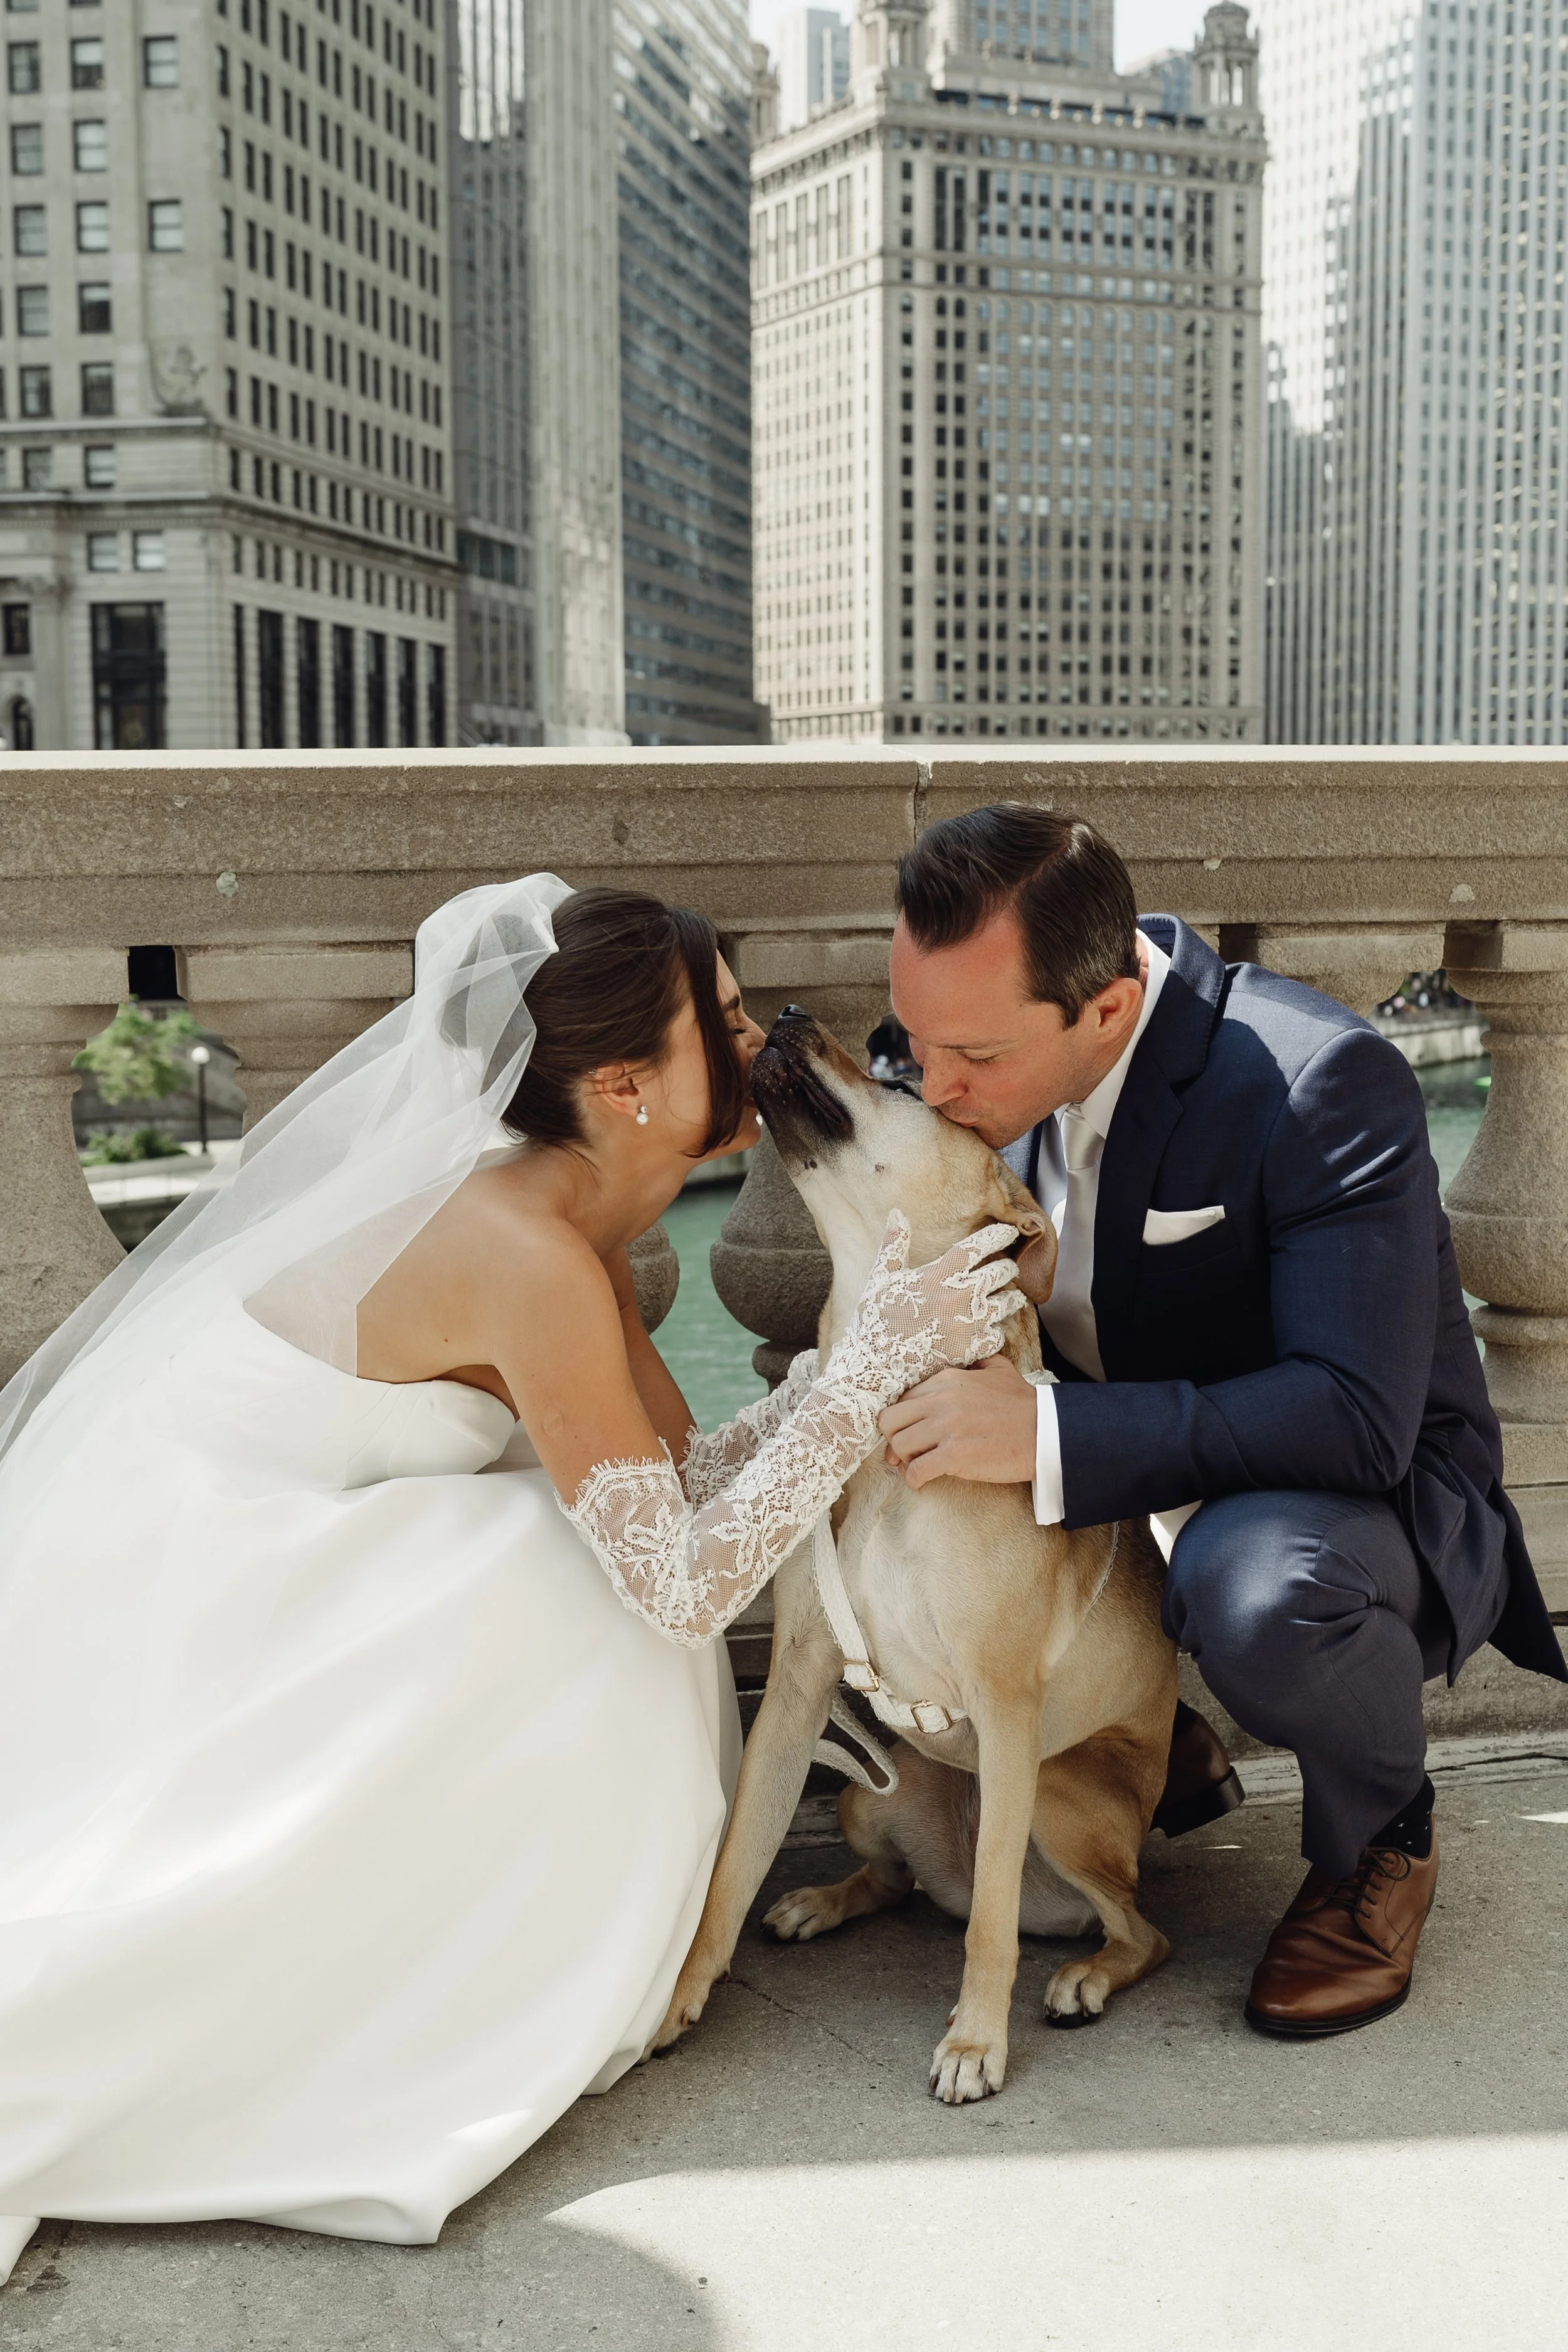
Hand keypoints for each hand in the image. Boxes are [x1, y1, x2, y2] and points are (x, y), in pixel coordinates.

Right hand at [850, 1213, 1025, 1390]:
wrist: (876, 1365)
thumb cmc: (875, 1319)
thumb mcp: (880, 1278)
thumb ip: (894, 1245)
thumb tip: (896, 1213)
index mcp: (938, 1274)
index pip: (977, 1246)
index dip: (997, 1236)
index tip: (1010, 1231)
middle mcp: (959, 1295)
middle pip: (999, 1273)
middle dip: (1008, 1268)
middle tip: (1010, 1268)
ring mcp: (968, 1323)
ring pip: (1006, 1304)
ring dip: (1012, 1298)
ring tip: (1013, 1298)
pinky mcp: (971, 1349)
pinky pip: (998, 1336)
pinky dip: (997, 1332)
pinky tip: (993, 1331)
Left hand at [878, 1354, 1039, 1490]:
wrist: (1046, 1432)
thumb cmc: (1023, 1405)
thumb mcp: (999, 1370)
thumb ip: (978, 1362)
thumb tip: (968, 1363)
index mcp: (947, 1380)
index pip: (902, 1399)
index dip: (902, 1419)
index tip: (910, 1432)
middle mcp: (941, 1400)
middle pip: (890, 1421)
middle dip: (895, 1438)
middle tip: (908, 1451)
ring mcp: (946, 1427)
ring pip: (898, 1445)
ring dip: (904, 1460)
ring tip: (918, 1466)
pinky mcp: (954, 1455)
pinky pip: (916, 1471)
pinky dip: (915, 1479)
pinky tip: (924, 1481)